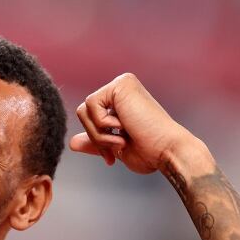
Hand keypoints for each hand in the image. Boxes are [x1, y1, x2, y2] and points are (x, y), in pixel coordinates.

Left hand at [69, 73, 203, 173]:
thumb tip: (72, 143)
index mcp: (120, 102)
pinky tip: (124, 126)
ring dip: (98, 133)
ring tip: (121, 139)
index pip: (89, 119)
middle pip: (83, 113)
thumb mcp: (115, 148)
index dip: (96, 140)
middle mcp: (121, 89)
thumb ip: (95, 142)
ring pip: (83, 110)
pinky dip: (102, 124)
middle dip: (95, 137)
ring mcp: (121, 84)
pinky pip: (90, 105)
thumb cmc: (149, 153)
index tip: (115, 155)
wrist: (167, 151)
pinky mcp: (121, 84)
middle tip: (118, 148)